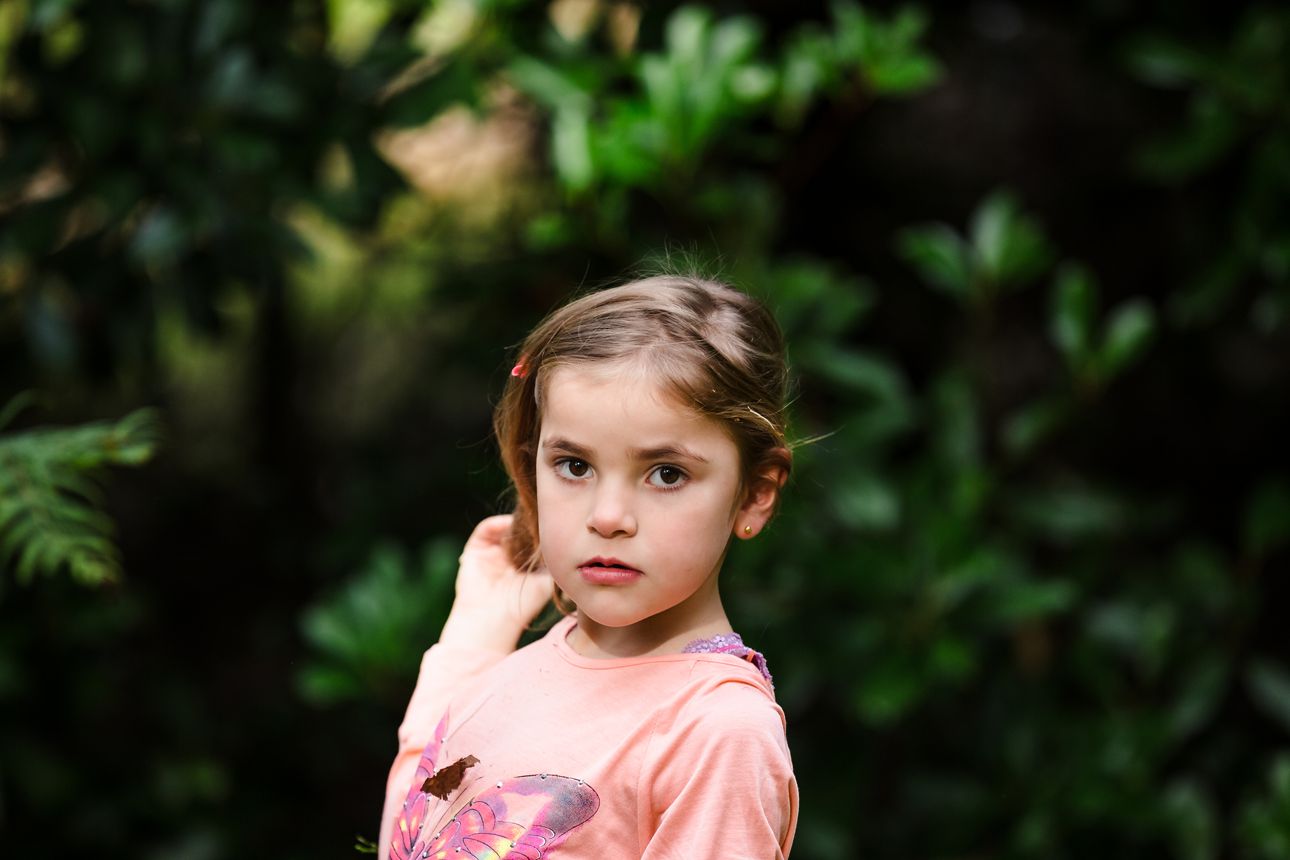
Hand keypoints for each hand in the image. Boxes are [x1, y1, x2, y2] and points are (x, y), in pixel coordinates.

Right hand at [438, 515, 553, 652]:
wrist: (492, 621)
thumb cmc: (522, 607)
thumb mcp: (546, 582)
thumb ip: (555, 563)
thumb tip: (569, 544)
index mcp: (524, 567)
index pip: (534, 541)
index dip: (544, 532)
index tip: (556, 524)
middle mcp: (507, 559)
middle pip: (519, 531)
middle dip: (529, 523)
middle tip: (542, 516)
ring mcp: (491, 554)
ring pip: (504, 528)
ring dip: (515, 522)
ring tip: (527, 520)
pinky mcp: (474, 551)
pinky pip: (486, 529)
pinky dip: (498, 523)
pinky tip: (511, 524)